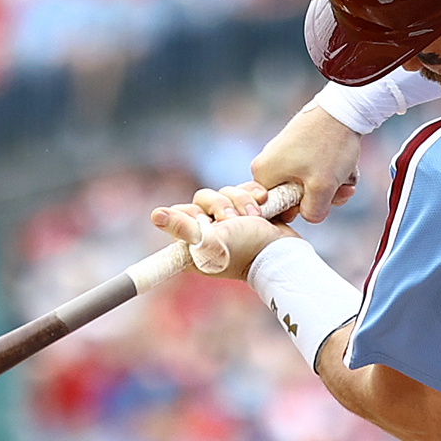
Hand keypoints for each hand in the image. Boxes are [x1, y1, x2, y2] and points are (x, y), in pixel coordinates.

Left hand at [150, 186, 290, 278]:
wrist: (285, 251)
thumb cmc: (248, 250)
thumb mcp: (213, 239)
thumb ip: (184, 228)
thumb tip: (156, 215)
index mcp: (192, 244)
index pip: (180, 213)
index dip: (194, 213)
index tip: (209, 223)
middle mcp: (207, 232)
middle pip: (203, 198)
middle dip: (222, 204)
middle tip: (235, 220)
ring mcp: (228, 222)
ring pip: (224, 191)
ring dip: (242, 200)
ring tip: (257, 216)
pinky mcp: (246, 212)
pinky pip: (242, 190)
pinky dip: (253, 193)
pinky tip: (264, 202)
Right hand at [250, 104, 361, 223]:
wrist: (344, 110)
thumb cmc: (328, 146)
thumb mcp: (322, 188)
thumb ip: (313, 212)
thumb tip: (311, 216)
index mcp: (264, 173)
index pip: (275, 209)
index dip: (299, 211)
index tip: (316, 202)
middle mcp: (269, 164)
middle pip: (296, 199)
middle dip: (323, 198)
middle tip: (341, 189)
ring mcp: (285, 156)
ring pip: (310, 187)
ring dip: (333, 187)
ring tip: (347, 175)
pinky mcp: (300, 149)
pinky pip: (316, 173)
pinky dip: (333, 174)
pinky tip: (347, 167)